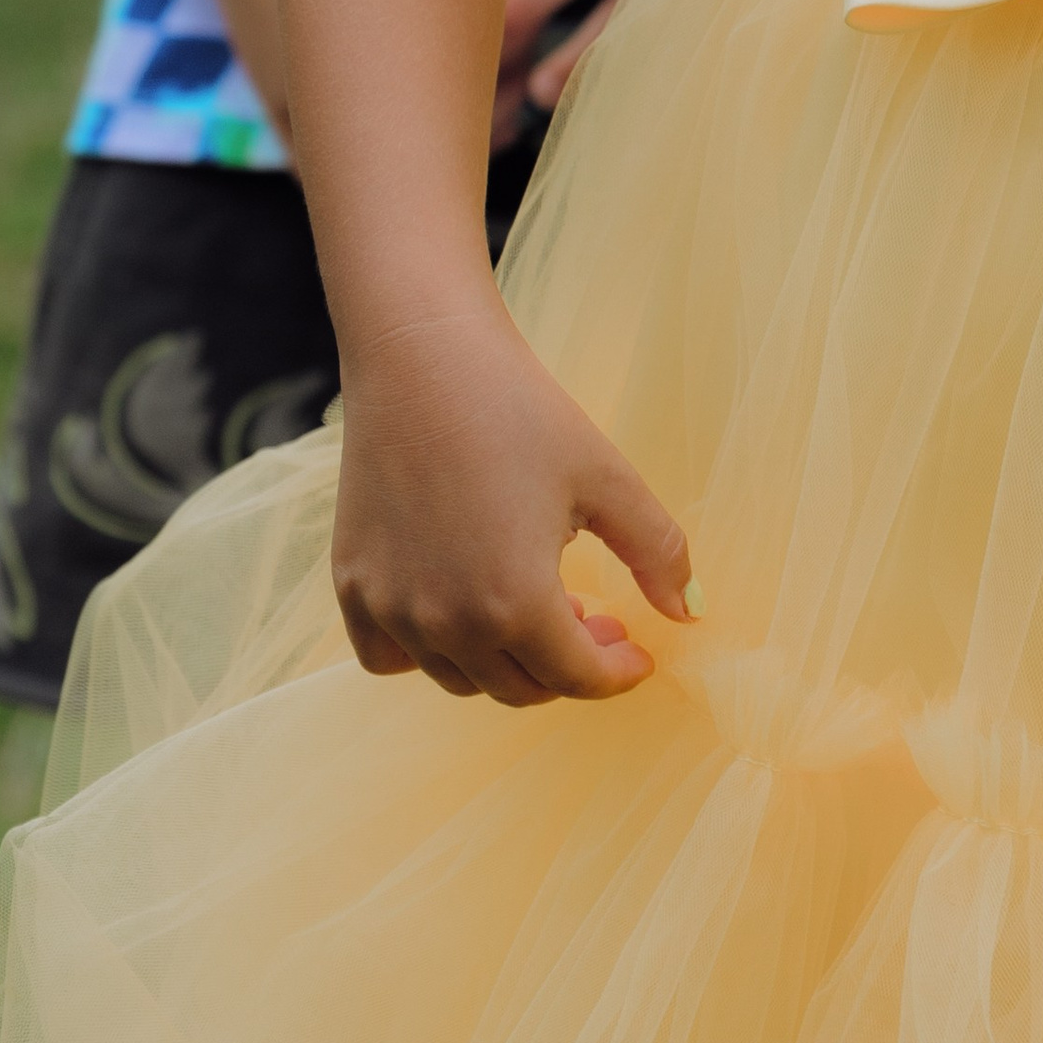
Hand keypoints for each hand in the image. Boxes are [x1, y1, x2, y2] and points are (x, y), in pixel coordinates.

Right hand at [333, 297, 695, 704]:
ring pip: (458, 677)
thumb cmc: (520, 409)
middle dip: (568, 664)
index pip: (576, 677)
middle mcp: (446, 624)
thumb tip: (691, 612)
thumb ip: (657, 552)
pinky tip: (458, 606)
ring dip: (504, 658)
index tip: (638, 650)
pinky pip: (390, 655)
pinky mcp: (352, 587)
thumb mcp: (606, 476)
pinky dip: (428, 651)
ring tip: (535, 605)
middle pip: (519, 686)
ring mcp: (391, 609)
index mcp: (515, 604)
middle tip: (596, 620)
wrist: (423, 356)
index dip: (616, 672)